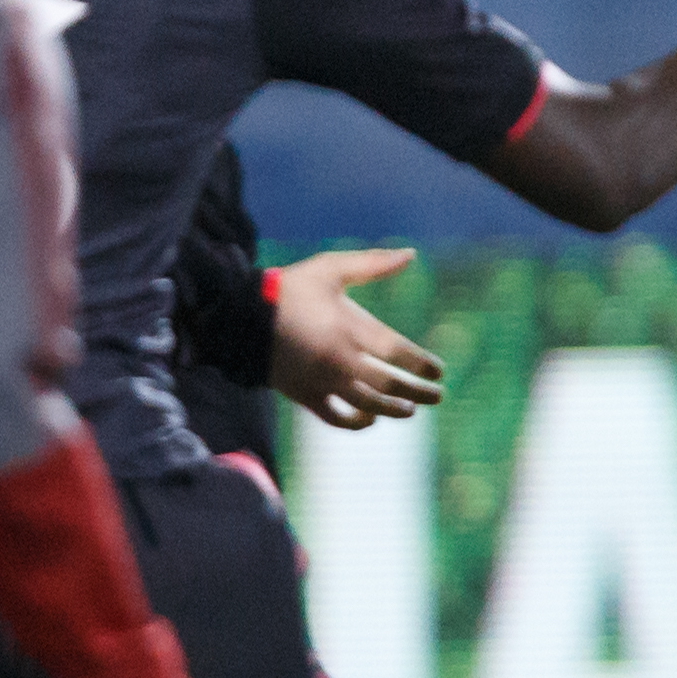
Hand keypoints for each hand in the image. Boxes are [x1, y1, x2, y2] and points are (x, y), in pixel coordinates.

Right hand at [269, 245, 443, 427]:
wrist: (238, 316)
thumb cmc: (289, 290)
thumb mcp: (330, 269)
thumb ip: (372, 264)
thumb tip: (411, 254)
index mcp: (348, 327)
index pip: (397, 352)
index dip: (422, 364)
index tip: (438, 370)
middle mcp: (339, 359)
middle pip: (388, 384)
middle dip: (417, 393)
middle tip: (437, 396)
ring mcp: (321, 380)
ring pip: (366, 406)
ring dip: (393, 411)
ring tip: (410, 412)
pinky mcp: (304, 396)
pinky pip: (335, 418)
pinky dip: (356, 424)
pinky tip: (370, 420)